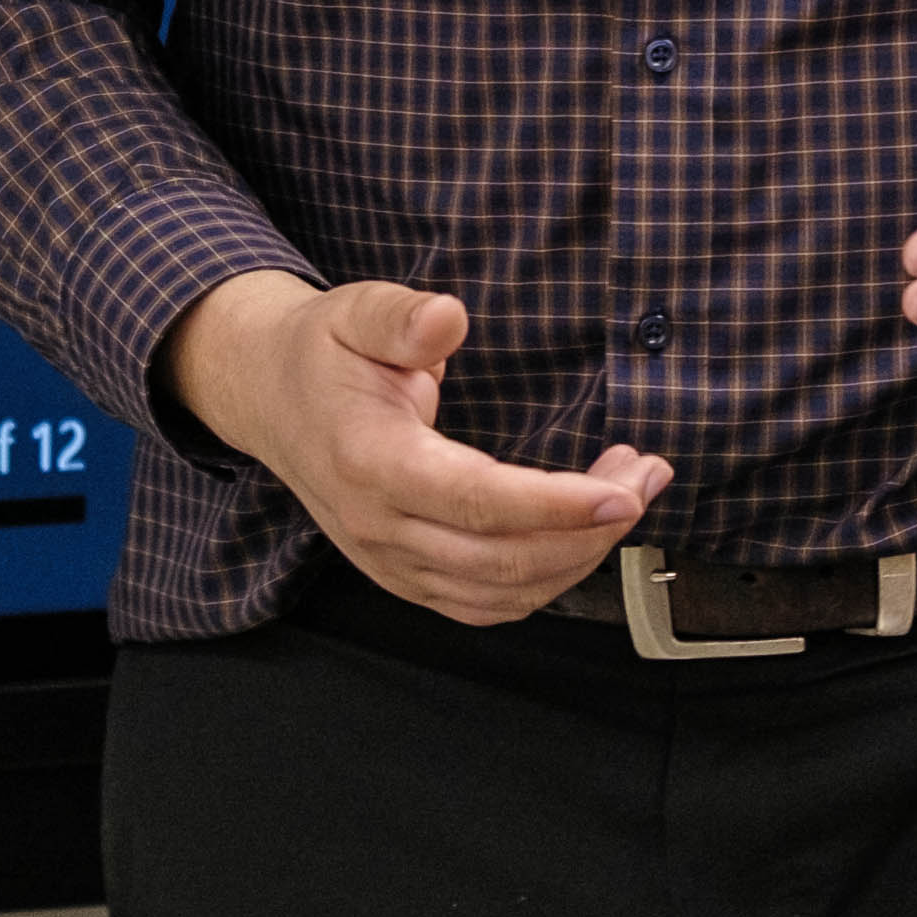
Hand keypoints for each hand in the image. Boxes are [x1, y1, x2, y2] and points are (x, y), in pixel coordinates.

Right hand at [160, 272, 664, 623]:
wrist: (270, 400)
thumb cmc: (322, 354)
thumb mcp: (353, 311)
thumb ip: (401, 318)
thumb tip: (449, 318)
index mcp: (369, 461)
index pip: (473, 500)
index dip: (554, 505)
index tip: (621, 492)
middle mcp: (377, 527)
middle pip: (499, 560)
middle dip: (590, 530)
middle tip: (645, 476)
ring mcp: (389, 562)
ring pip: (500, 593)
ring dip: (578, 557)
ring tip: (628, 494)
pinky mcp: (404, 576)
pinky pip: (483, 605)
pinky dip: (544, 585)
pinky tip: (583, 540)